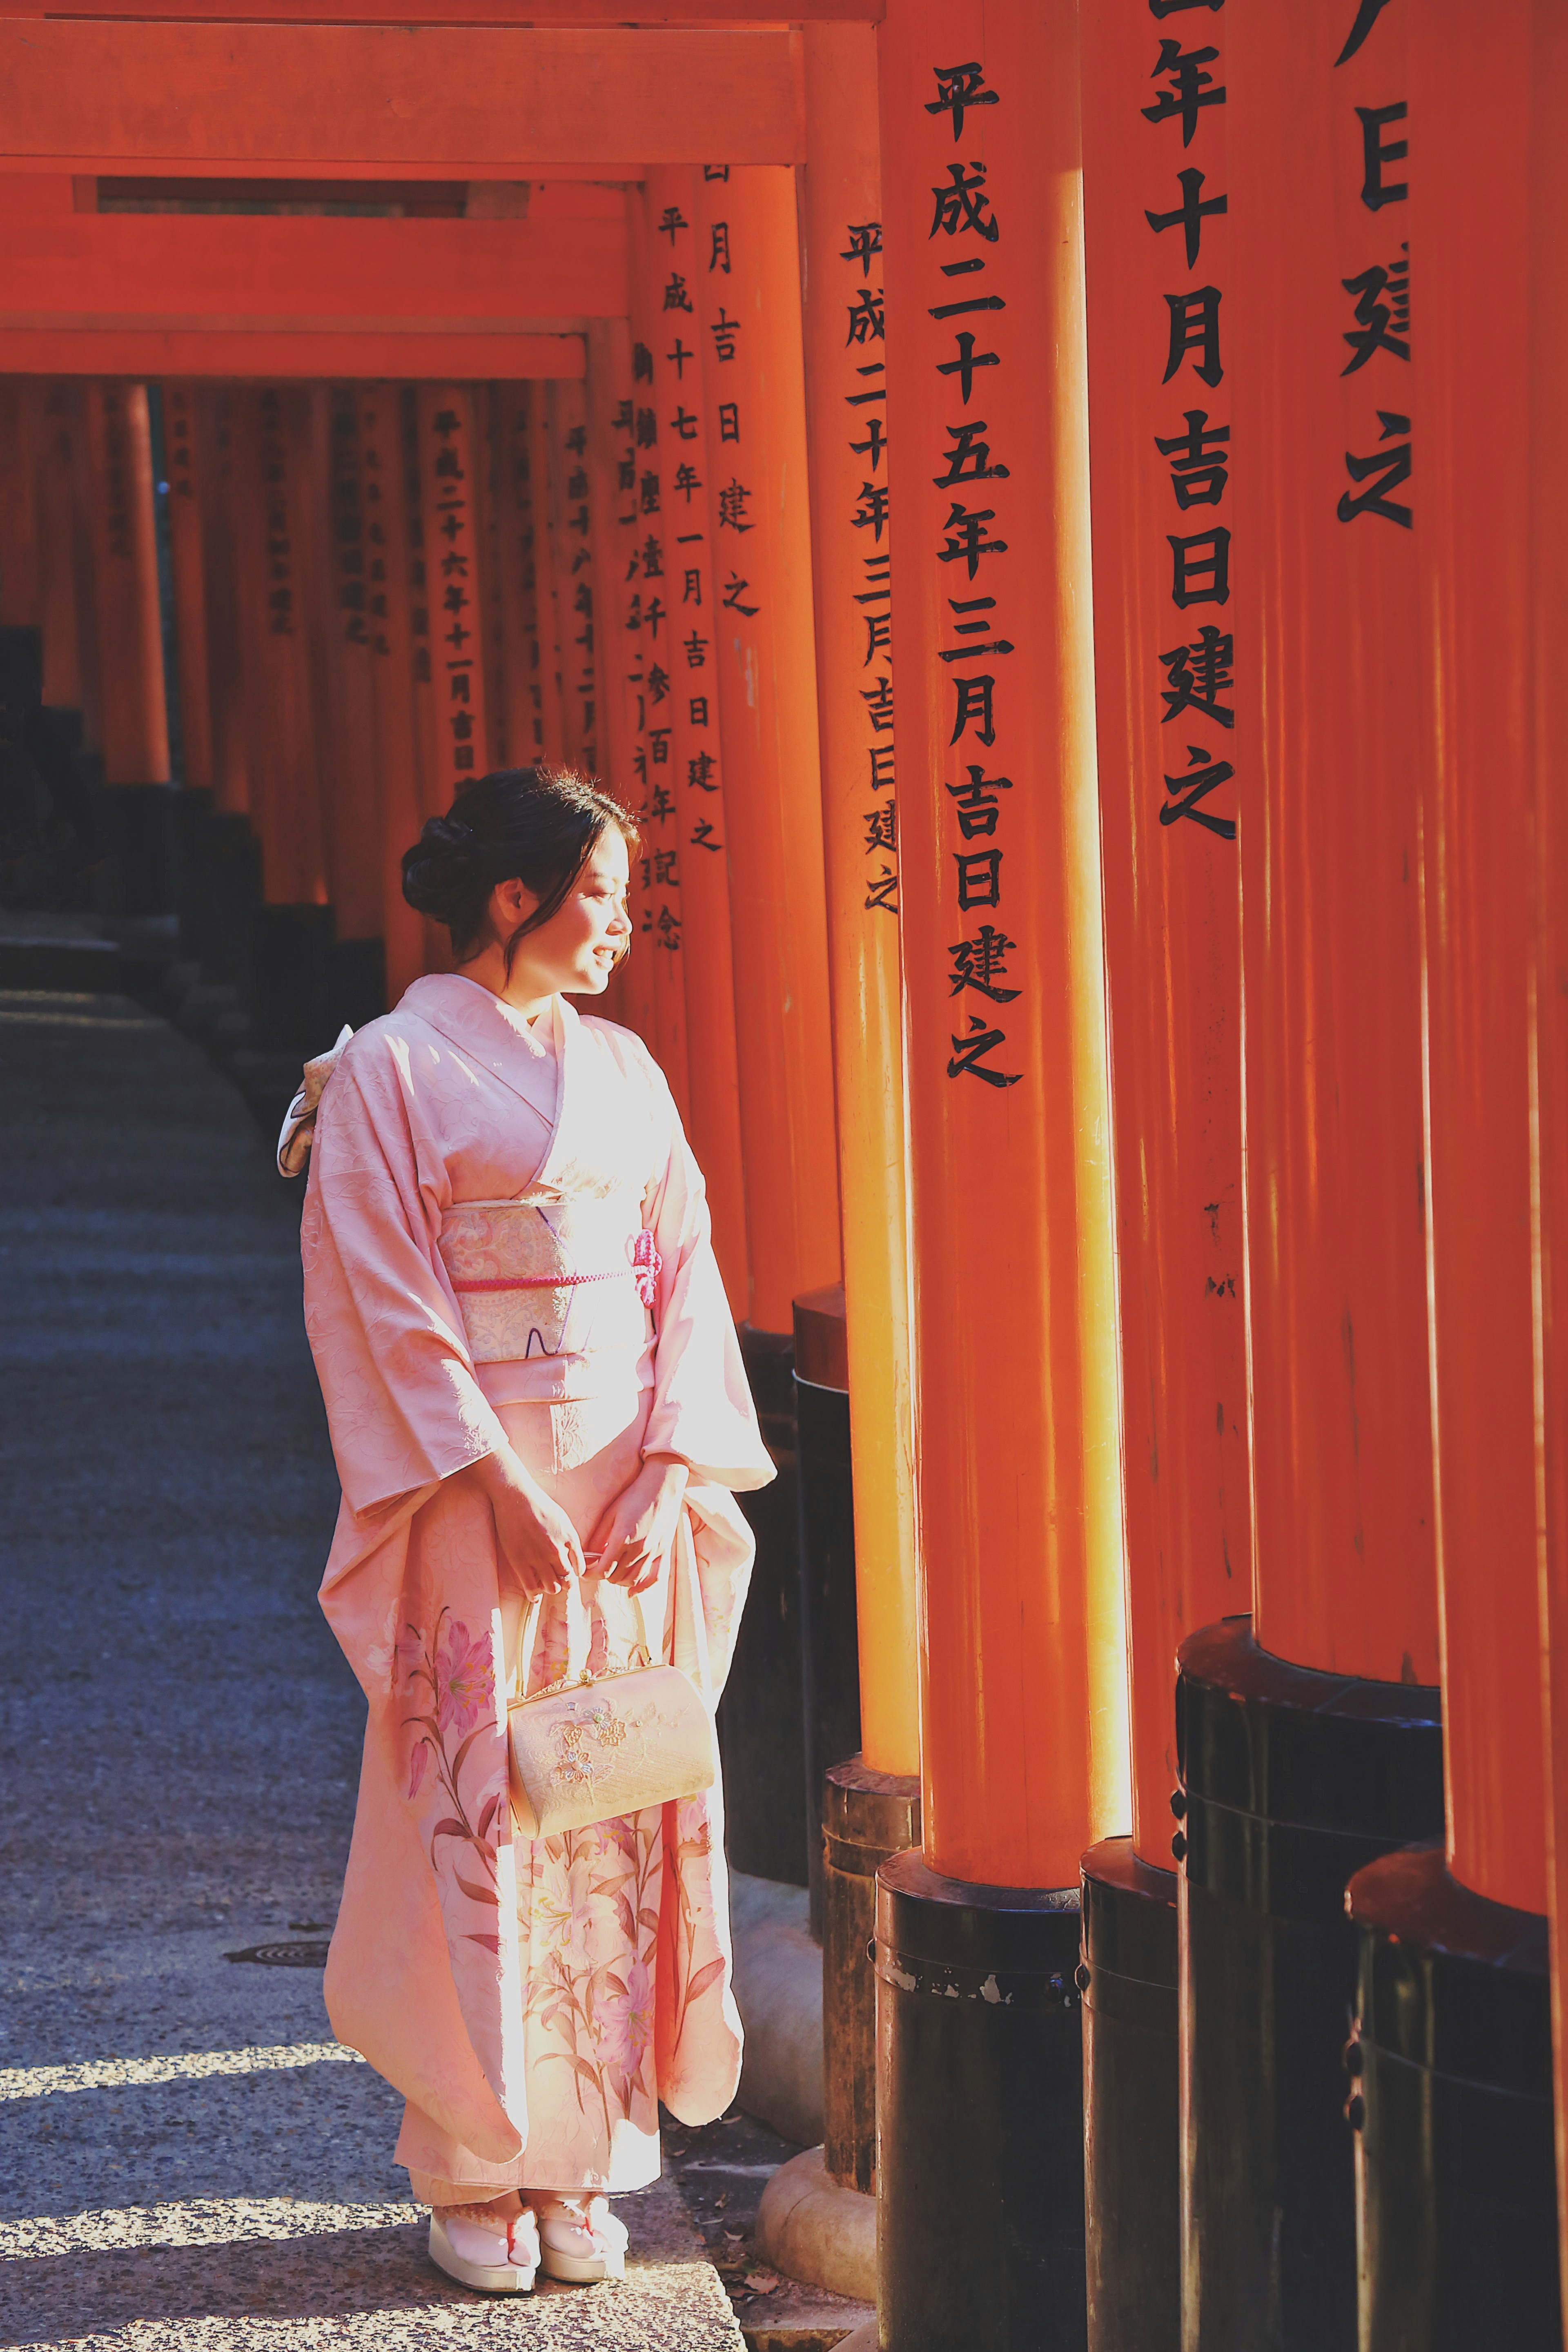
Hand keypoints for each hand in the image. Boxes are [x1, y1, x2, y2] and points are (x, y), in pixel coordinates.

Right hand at [462, 1448, 583, 1598]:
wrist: (515, 1497)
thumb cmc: (539, 1505)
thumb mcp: (563, 1520)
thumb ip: (570, 1540)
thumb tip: (576, 1558)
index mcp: (569, 1540)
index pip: (579, 1569)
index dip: (575, 1575)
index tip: (569, 1575)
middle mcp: (557, 1551)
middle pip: (567, 1581)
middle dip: (564, 1583)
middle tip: (557, 1580)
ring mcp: (538, 1558)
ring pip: (551, 1588)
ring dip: (550, 1588)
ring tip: (544, 1584)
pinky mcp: (520, 1563)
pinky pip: (531, 1588)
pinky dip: (534, 1595)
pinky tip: (534, 1594)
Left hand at [587, 1453, 689, 1592]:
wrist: (663, 1483)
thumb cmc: (634, 1494)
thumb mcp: (611, 1513)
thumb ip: (599, 1536)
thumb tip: (588, 1555)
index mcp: (623, 1538)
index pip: (602, 1569)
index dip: (589, 1574)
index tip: (583, 1570)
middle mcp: (640, 1548)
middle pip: (616, 1577)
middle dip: (602, 1575)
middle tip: (596, 1567)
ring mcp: (654, 1551)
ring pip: (633, 1580)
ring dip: (619, 1579)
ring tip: (611, 1571)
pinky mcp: (664, 1551)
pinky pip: (654, 1578)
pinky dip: (642, 1586)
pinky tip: (632, 1589)